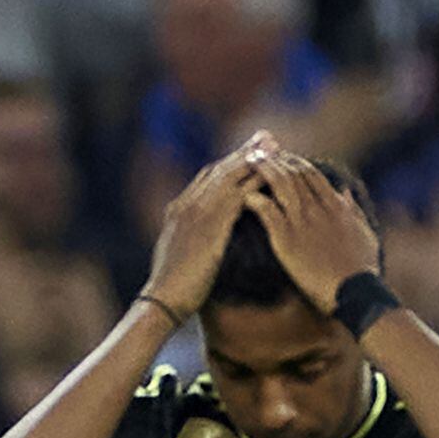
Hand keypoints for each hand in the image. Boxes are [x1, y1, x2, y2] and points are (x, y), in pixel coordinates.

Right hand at [141, 143, 259, 320]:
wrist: (162, 300)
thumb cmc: (171, 289)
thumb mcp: (176, 256)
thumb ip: (188, 239)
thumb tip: (198, 240)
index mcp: (177, 210)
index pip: (206, 176)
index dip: (229, 162)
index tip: (247, 152)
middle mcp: (187, 205)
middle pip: (220, 169)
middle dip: (245, 151)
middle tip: (266, 137)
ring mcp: (198, 213)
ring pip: (230, 176)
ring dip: (255, 159)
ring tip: (275, 147)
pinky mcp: (212, 225)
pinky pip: (239, 195)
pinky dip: (256, 182)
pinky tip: (274, 176)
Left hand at [237, 146, 379, 315]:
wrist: (355, 291)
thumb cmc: (361, 268)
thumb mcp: (363, 232)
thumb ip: (352, 210)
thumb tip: (345, 192)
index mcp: (336, 205)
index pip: (311, 174)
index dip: (294, 162)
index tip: (280, 156)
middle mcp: (319, 208)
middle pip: (294, 173)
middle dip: (275, 159)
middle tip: (257, 152)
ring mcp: (303, 222)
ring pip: (281, 186)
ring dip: (263, 171)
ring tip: (247, 162)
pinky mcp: (288, 239)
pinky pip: (268, 212)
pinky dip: (255, 200)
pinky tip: (243, 195)